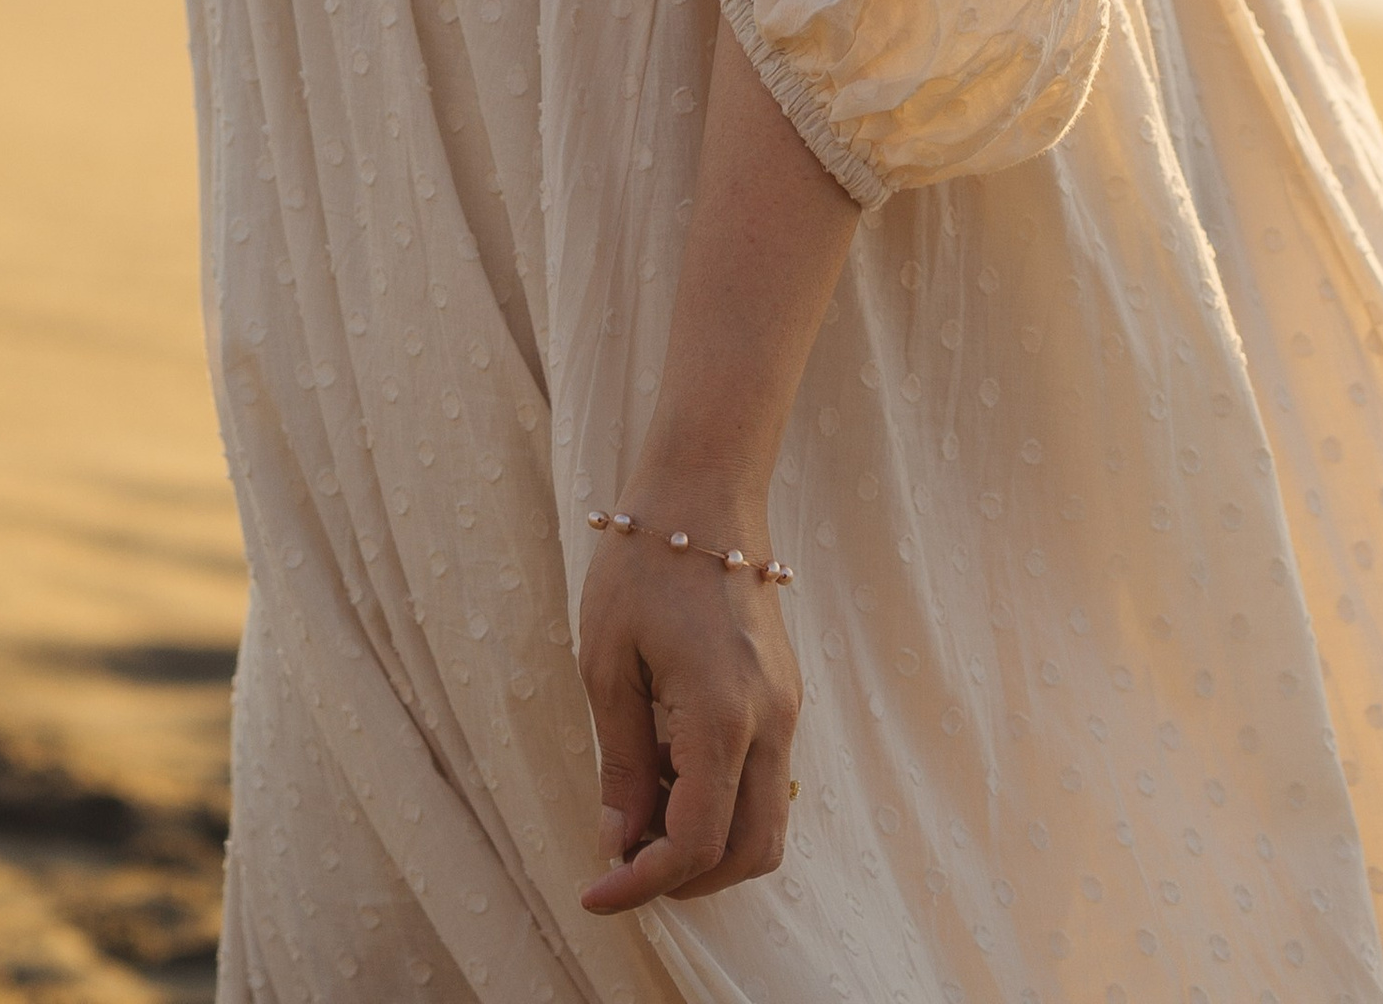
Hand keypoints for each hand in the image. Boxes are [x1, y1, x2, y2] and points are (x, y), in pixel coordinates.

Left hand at [576, 509, 800, 915]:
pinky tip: (669, 766)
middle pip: (750, 853)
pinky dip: (721, 803)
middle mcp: (772, 721)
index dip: (644, 883)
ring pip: (766, 824)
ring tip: (642, 806)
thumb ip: (622, 760)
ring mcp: (787, 710)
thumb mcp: (608, 662)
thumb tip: (618, 841)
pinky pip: (765, 782)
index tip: (595, 891)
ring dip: (707, 844)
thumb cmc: (644, 564)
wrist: (705, 490)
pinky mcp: (785, 698)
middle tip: (624, 862)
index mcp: (724, 714)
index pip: (696, 842)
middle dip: (687, 880)